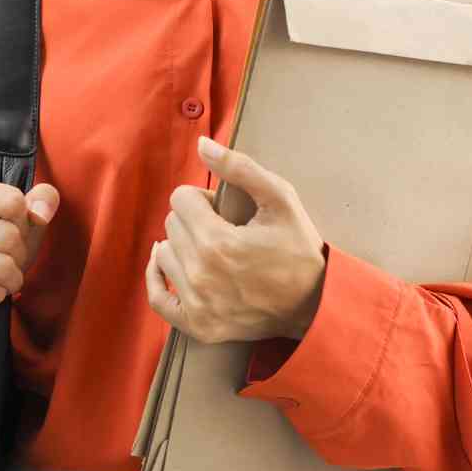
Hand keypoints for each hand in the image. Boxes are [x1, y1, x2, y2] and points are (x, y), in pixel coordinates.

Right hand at [0, 176, 59, 306]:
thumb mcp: (23, 212)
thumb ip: (44, 198)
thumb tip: (41, 214)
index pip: (13, 203)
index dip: (24, 221)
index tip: (15, 228)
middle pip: (7, 236)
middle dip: (20, 253)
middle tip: (12, 257)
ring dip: (12, 277)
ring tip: (5, 274)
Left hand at [145, 138, 326, 343]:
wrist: (315, 304)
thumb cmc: (300, 248)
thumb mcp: (281, 199)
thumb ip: (240, 168)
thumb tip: (201, 145)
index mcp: (218, 242)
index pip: (180, 199)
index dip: (203, 197)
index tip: (225, 209)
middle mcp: (201, 275)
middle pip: (172, 225)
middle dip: (194, 219)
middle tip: (225, 229)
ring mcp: (197, 304)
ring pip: (163, 255)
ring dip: (182, 246)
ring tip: (211, 250)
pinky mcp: (197, 325)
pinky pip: (156, 296)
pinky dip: (158, 277)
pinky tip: (167, 264)